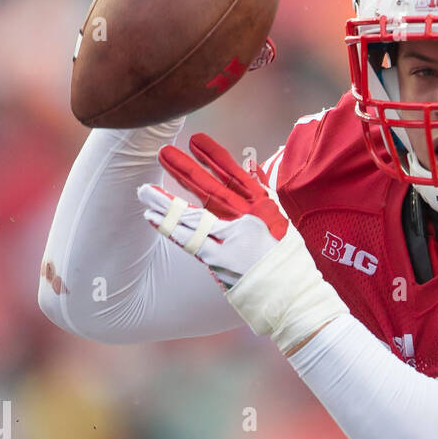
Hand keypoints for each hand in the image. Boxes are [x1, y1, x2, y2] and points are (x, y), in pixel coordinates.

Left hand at [138, 133, 346, 349]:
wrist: (293, 297)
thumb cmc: (289, 262)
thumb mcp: (282, 222)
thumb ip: (265, 191)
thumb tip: (252, 164)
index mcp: (262, 209)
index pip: (234, 175)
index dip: (215, 158)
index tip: (197, 141)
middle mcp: (245, 221)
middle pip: (209, 190)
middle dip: (185, 171)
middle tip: (162, 153)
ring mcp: (230, 242)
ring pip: (192, 216)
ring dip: (166, 202)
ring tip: (144, 191)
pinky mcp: (218, 262)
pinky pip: (188, 242)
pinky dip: (169, 228)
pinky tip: (152, 217)